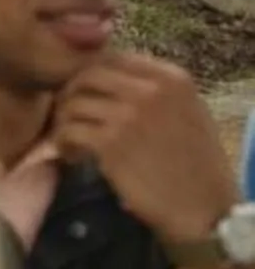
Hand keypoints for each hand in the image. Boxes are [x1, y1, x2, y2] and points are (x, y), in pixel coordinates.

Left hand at [54, 51, 239, 245]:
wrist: (205, 210)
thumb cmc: (197, 165)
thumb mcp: (188, 114)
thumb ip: (154, 90)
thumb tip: (108, 73)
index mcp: (172, 78)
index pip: (112, 57)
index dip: (90, 75)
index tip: (85, 95)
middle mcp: (151, 90)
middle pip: (87, 75)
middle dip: (70, 94)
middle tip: (69, 117)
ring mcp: (129, 115)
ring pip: (72, 103)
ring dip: (64, 122)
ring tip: (71, 142)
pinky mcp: (110, 143)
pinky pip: (67, 131)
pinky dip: (63, 144)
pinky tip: (72, 157)